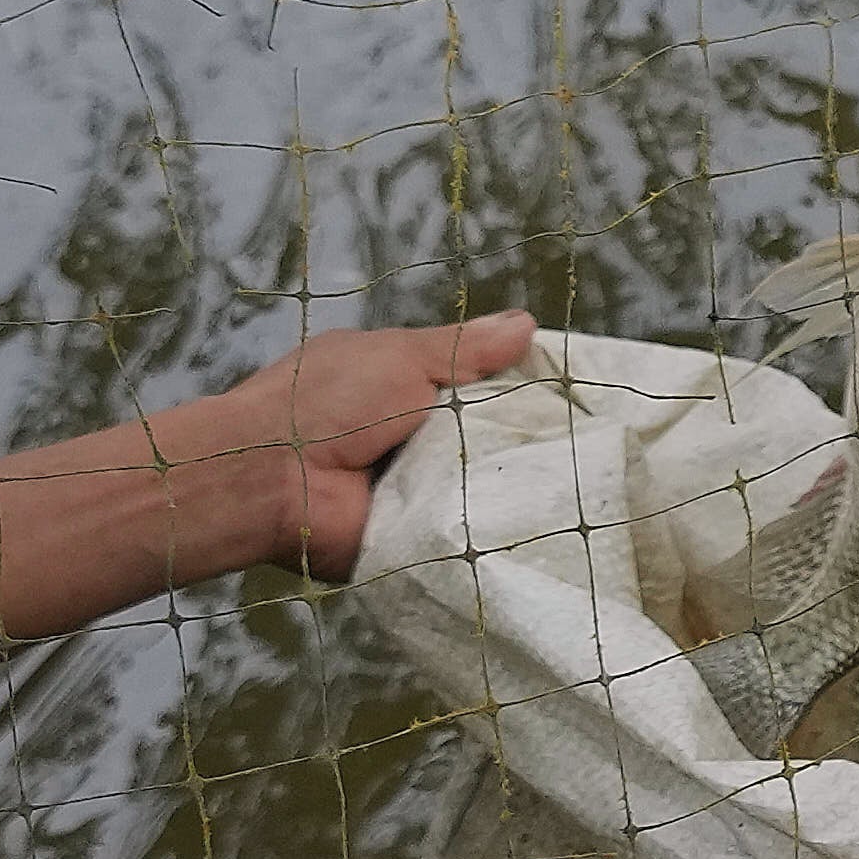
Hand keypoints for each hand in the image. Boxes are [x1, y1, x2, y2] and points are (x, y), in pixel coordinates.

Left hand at [145, 314, 542, 581]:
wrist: (271, 479)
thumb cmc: (325, 402)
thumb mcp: (399, 356)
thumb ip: (463, 348)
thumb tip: (526, 324)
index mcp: (399, 382)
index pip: (472, 380)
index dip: (516, 382)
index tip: (570, 389)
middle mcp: (408, 434)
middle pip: (483, 433)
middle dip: (523, 435)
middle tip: (587, 436)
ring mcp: (411, 487)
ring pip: (479, 481)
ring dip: (510, 478)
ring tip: (579, 475)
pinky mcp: (414, 535)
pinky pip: (463, 527)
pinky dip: (492, 521)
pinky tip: (544, 515)